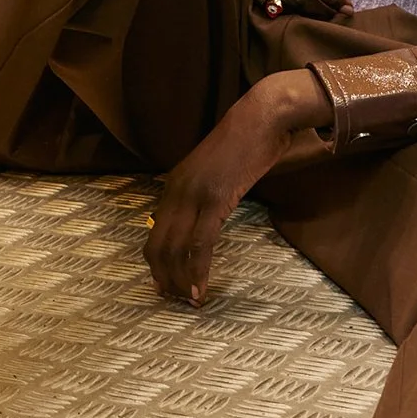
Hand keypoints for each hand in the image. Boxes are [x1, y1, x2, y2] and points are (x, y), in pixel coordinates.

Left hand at [145, 68, 332, 304]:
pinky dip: (198, 269)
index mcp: (173, 185)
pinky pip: (200, 242)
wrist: (262, 117)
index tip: (165, 285)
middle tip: (177, 301)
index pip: (154, 233)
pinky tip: (202, 287)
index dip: (157, 264)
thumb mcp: (214, 171)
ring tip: (190, 300)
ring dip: (180, 280)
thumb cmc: (246, 142)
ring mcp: (193, 194)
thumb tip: (204, 220)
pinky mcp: (214, 198)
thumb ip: (203, 194)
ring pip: (175, 248)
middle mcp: (175, 191)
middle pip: (157, 245)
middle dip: (164, 278)